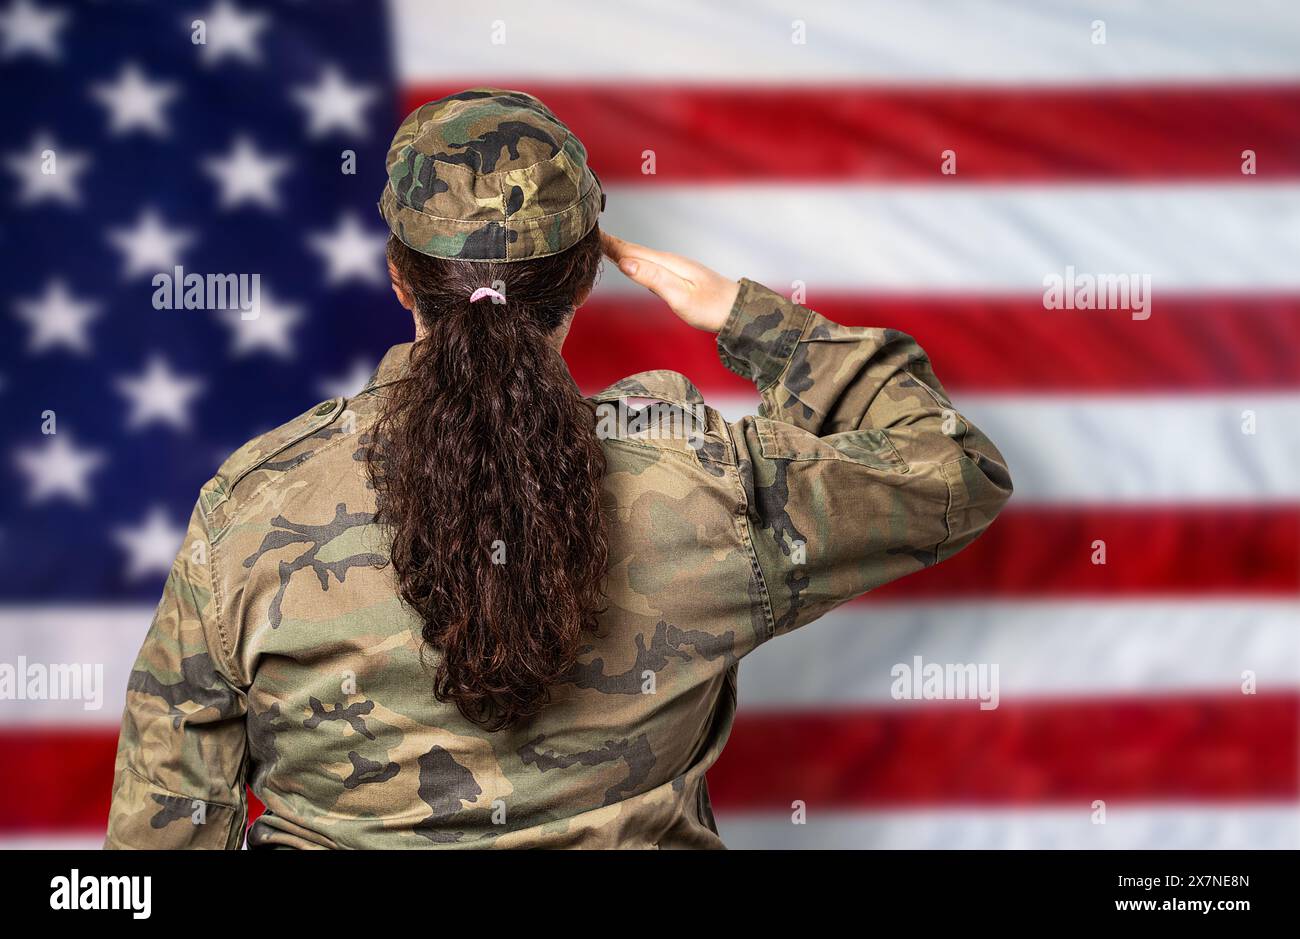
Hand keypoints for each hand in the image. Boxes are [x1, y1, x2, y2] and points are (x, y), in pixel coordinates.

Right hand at [600, 231, 739, 333]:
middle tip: (587, 235)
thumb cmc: (711, 308)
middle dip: (610, 243)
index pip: (630, 250)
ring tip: (602, 245)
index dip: (608, 242)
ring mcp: (674, 268)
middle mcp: (669, 261)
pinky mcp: (678, 277)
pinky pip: (649, 265)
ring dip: (620, 250)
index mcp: (666, 263)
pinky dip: (634, 261)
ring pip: (641, 256)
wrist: (738, 311)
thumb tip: (625, 262)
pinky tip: (631, 263)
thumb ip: (652, 278)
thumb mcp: (679, 296)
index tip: (588, 232)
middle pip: (633, 250)